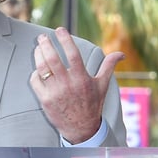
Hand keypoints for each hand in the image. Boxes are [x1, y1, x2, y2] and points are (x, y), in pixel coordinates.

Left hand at [30, 27, 123, 143]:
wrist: (81, 128)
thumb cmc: (92, 105)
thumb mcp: (102, 85)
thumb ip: (109, 66)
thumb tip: (121, 54)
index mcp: (82, 78)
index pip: (73, 54)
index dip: (65, 40)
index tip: (59, 29)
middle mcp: (68, 84)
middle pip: (53, 59)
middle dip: (46, 45)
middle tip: (42, 37)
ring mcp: (55, 92)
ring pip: (42, 69)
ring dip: (38, 56)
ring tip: (38, 48)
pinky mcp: (45, 100)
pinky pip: (35, 81)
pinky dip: (35, 73)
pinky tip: (38, 69)